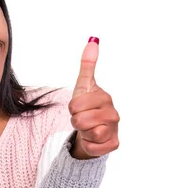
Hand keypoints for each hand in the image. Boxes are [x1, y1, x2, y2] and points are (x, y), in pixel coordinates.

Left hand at [68, 39, 119, 158]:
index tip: (80, 107)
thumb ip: (87, 64)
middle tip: (83, 119)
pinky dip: (89, 145)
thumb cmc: (88, 107)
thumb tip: (93, 41)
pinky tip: (93, 139)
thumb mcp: (84, 85)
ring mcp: (114, 129)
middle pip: (79, 120)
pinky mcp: (113, 144)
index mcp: (105, 97)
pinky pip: (92, 147)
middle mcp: (113, 113)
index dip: (72, 108)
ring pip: (87, 133)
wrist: (93, 130)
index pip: (75, 105)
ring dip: (83, 133)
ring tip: (89, 128)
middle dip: (76, 121)